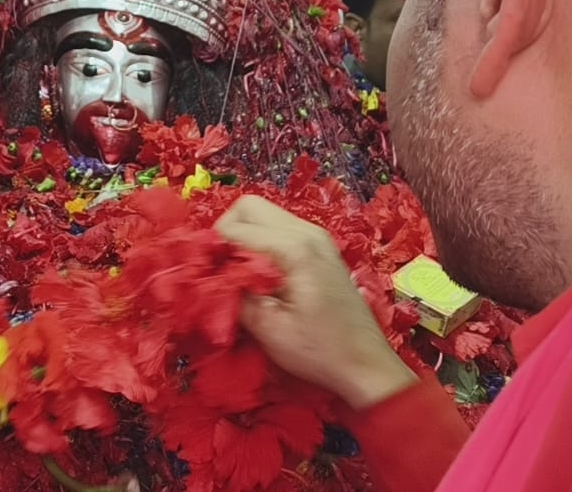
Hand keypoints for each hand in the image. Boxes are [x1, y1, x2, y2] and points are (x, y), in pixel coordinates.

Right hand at [214, 195, 417, 409]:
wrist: (366, 364)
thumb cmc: (319, 351)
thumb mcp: (268, 329)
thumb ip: (234, 295)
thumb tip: (207, 277)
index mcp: (294, 248)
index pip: (234, 229)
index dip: (212, 251)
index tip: (204, 278)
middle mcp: (307, 231)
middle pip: (248, 207)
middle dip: (226, 233)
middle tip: (221, 270)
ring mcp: (317, 236)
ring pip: (263, 215)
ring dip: (244, 238)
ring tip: (239, 276)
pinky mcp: (320, 247)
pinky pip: (279, 228)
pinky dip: (261, 243)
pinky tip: (261, 276)